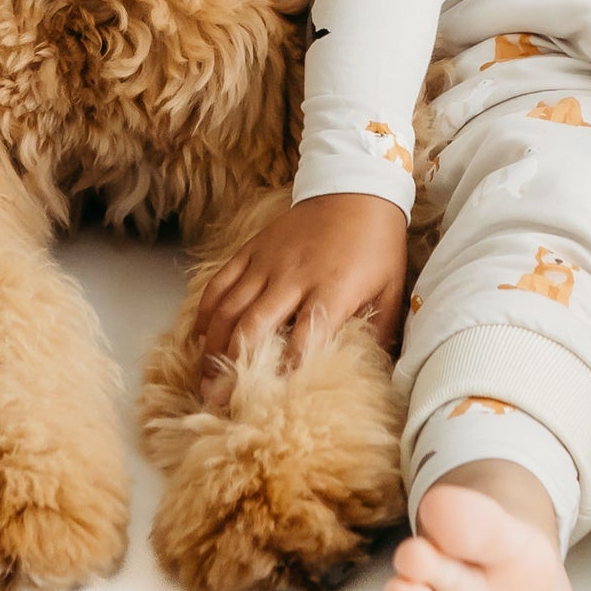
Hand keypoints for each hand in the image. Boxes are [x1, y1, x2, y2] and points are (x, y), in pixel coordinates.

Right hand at [194, 193, 408, 383]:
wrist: (355, 189)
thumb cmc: (376, 245)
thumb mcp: (391, 290)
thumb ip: (382, 334)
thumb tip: (380, 378)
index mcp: (332, 290)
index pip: (305, 338)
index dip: (287, 371)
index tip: (273, 401)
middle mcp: (294, 277)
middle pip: (254, 326)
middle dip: (233, 367)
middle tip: (220, 401)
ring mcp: (267, 262)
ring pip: (229, 308)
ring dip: (213, 346)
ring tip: (205, 380)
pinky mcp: (251, 250)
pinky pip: (219, 282)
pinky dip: (206, 311)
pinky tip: (198, 337)